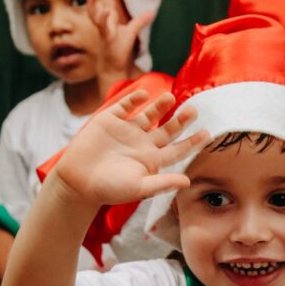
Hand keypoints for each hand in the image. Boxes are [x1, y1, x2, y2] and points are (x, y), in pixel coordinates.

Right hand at [53, 90, 209, 206]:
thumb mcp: (139, 188)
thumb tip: (188, 182)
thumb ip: (163, 183)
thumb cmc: (108, 189)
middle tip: (194, 111)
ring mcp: (126, 131)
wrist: (77, 181)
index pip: (177, 149)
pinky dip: (134, 100)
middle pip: (167, 130)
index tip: (207, 133)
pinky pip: (125, 106)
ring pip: (149, 114)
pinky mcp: (109, 120)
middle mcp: (142, 143)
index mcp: (151, 160)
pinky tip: (144, 96)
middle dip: (181, 120)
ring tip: (171, 98)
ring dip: (160, 106)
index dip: (192, 142)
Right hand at [88, 0, 154, 83]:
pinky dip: (104, 18)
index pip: (108, 0)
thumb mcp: (131, 32)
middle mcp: (103, 23)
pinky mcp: (105, 38)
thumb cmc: (118, 49)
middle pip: (96, 3)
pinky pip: (102, 27)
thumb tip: (151, 12)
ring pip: (94, 13)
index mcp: (109, 19)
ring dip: (93, 1)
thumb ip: (140, 21)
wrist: (112, 66)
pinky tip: (107, 11)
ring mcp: (103, 30)